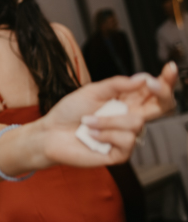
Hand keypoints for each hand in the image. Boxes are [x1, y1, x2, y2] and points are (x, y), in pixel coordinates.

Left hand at [36, 64, 175, 167]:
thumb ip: (117, 85)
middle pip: (162, 107)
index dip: (166, 81)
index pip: (153, 92)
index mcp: (127, 101)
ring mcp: (127, 136)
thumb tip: (143, 78)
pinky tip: (91, 135)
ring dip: (108, 120)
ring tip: (88, 121)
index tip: (170, 67)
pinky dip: (104, 134)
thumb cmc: (70, 112)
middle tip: (152, 84)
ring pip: (136, 123)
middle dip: (162, 93)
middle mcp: (131, 118)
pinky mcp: (121, 153)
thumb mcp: (92, 91)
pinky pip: (126, 140)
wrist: (50, 133)